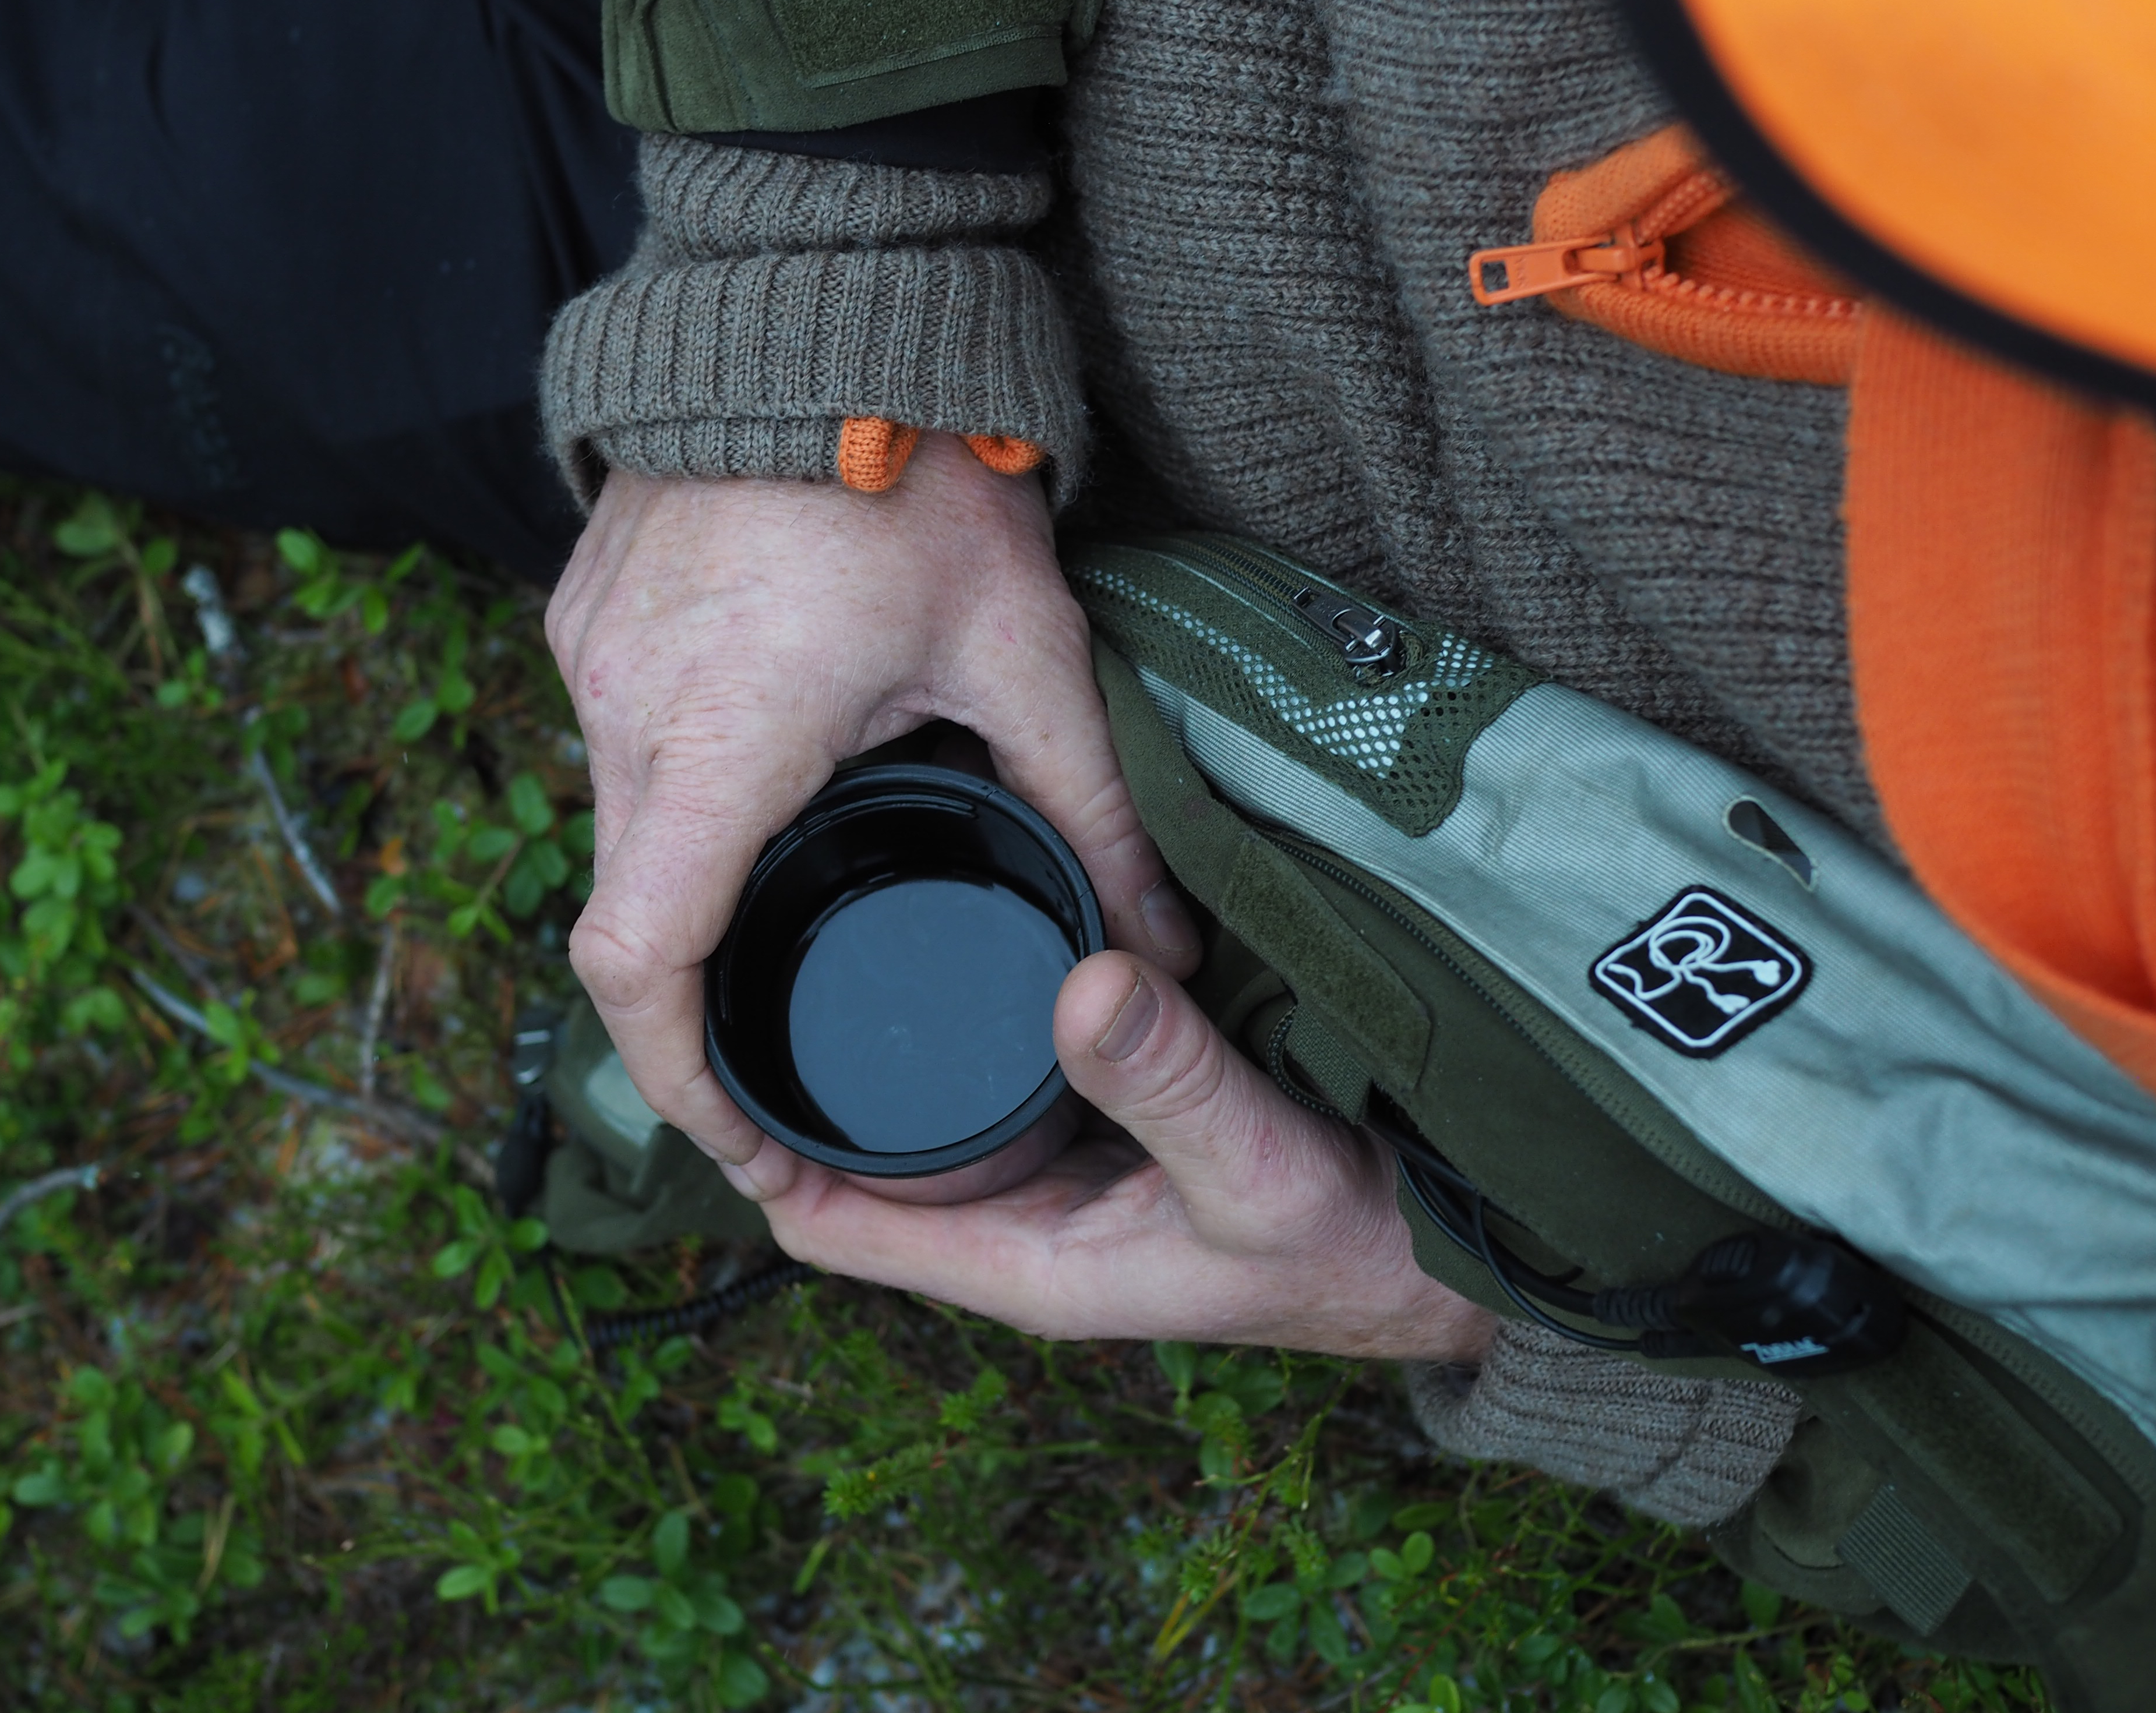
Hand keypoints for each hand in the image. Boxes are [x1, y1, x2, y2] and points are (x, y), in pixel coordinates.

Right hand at [546, 433, 1200, 1163]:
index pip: (639, 964)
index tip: (748, 1135)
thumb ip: (1094, 811)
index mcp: (718, 740)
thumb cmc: (918, 470)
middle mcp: (624, 709)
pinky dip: (676, 801)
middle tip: (793, 1059)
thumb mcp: (1025, 652)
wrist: (824, 302)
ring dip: (693, 890)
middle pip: (628, 913)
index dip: (680, 1080)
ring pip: (620, 830)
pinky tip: (760, 797)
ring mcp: (591, 656)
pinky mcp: (588, 613)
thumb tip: (1164, 945)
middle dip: (700, 1003)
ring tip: (789, 922)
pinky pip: (618, 747)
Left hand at [718, 950, 1499, 1362]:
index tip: (709, 1036)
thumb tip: (1088, 984)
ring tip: (828, 894)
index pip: (831, 1222)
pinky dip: (975, 1007)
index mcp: (1022, 1261)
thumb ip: (1175, 1080)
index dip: (757, 1146)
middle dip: (809, 1062)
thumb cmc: (1352, 1243)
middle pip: (866, 1146)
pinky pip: (1008, 1061)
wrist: (1446, 1246)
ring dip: (891, 1027)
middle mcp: (1023, 1215)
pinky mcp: (1108, 1116)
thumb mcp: (1259, 1167)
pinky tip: (963, 910)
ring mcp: (1063, 1165)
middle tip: (755, 921)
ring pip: (935, 1096)